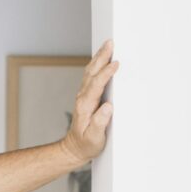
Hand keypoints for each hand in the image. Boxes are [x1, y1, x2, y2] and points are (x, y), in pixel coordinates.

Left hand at [62, 39, 119, 164]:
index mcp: (85, 106)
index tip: (116, 64)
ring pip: (90, 72)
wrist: (74, 148)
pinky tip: (102, 58)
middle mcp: (82, 98)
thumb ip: (100, 122)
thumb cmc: (86, 144)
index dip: (106, 74)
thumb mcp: (94, 138)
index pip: (96, 85)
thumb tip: (108, 106)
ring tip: (107, 45)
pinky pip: (91, 76)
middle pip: (91, 73)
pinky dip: (97, 65)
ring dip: (99, 58)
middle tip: (110, 43)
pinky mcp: (86, 96)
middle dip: (101, 57)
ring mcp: (83, 96)